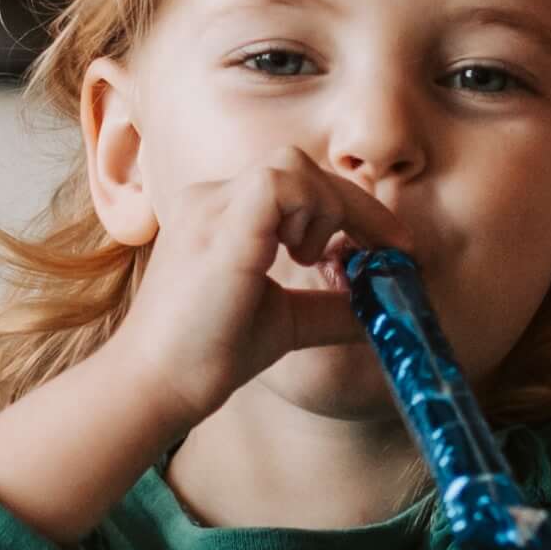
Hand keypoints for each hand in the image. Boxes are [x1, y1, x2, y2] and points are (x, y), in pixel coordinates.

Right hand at [89, 153, 399, 434]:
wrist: (159, 384)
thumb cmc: (209, 353)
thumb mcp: (286, 321)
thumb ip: (329, 306)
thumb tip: (383, 305)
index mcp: (222, 214)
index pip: (296, 184)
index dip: (350, 208)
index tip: (388, 247)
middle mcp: (212, 199)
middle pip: (299, 166)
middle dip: (355, 204)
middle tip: (391, 248)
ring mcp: (211, 206)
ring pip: (292, 165)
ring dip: (327, 208)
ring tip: (314, 260)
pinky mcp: (221, 224)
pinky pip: (281, 183)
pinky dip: (310, 212)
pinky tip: (300, 256)